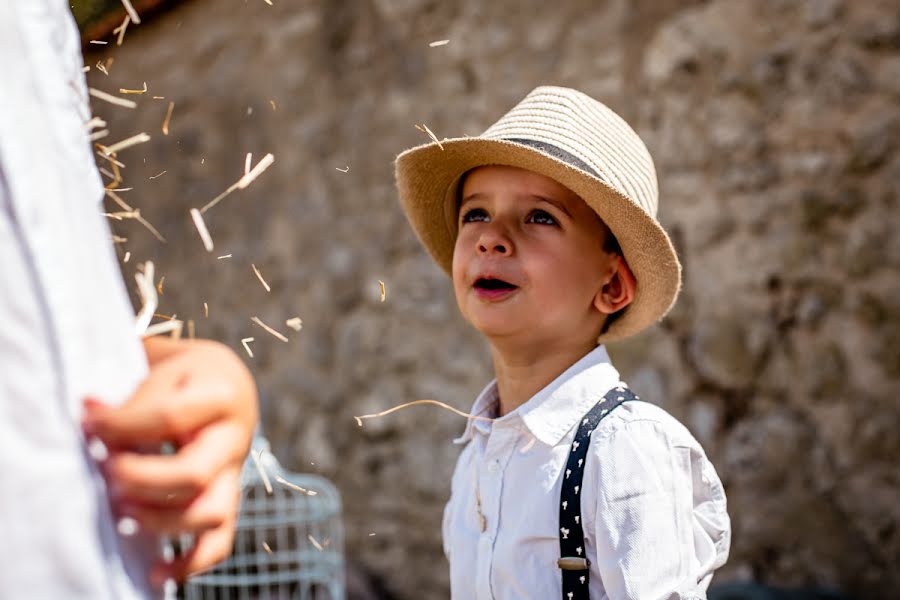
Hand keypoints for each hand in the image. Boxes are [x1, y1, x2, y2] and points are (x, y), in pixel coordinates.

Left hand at [82, 337, 257, 584]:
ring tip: (123, 512)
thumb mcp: (166, 371)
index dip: (122, 425)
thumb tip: (90, 418)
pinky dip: (190, 563)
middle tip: (109, 472)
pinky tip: (156, 573)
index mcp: (221, 396)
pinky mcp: (228, 499)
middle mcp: (235, 438)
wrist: (225, 384)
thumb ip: (133, 400)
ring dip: (160, 521)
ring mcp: (234, 473)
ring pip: (211, 513)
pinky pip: (220, 541)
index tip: (88, 423)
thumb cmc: (185, 379)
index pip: (170, 417)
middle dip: (141, 480)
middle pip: (194, 474)